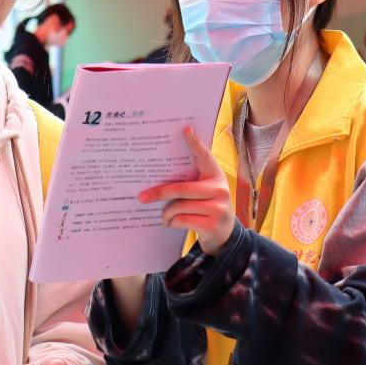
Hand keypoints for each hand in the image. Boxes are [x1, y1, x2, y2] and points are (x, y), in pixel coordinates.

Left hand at [138, 127, 233, 255]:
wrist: (224, 235)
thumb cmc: (206, 207)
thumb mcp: (204, 192)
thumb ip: (190, 182)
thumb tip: (158, 176)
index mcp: (215, 175)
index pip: (204, 156)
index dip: (195, 143)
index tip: (185, 129)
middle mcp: (220, 189)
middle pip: (181, 188)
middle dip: (158, 193)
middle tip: (142, 197)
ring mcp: (218, 207)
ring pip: (178, 207)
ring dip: (166, 214)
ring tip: (165, 217)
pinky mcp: (212, 224)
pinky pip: (181, 220)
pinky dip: (172, 223)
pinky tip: (172, 224)